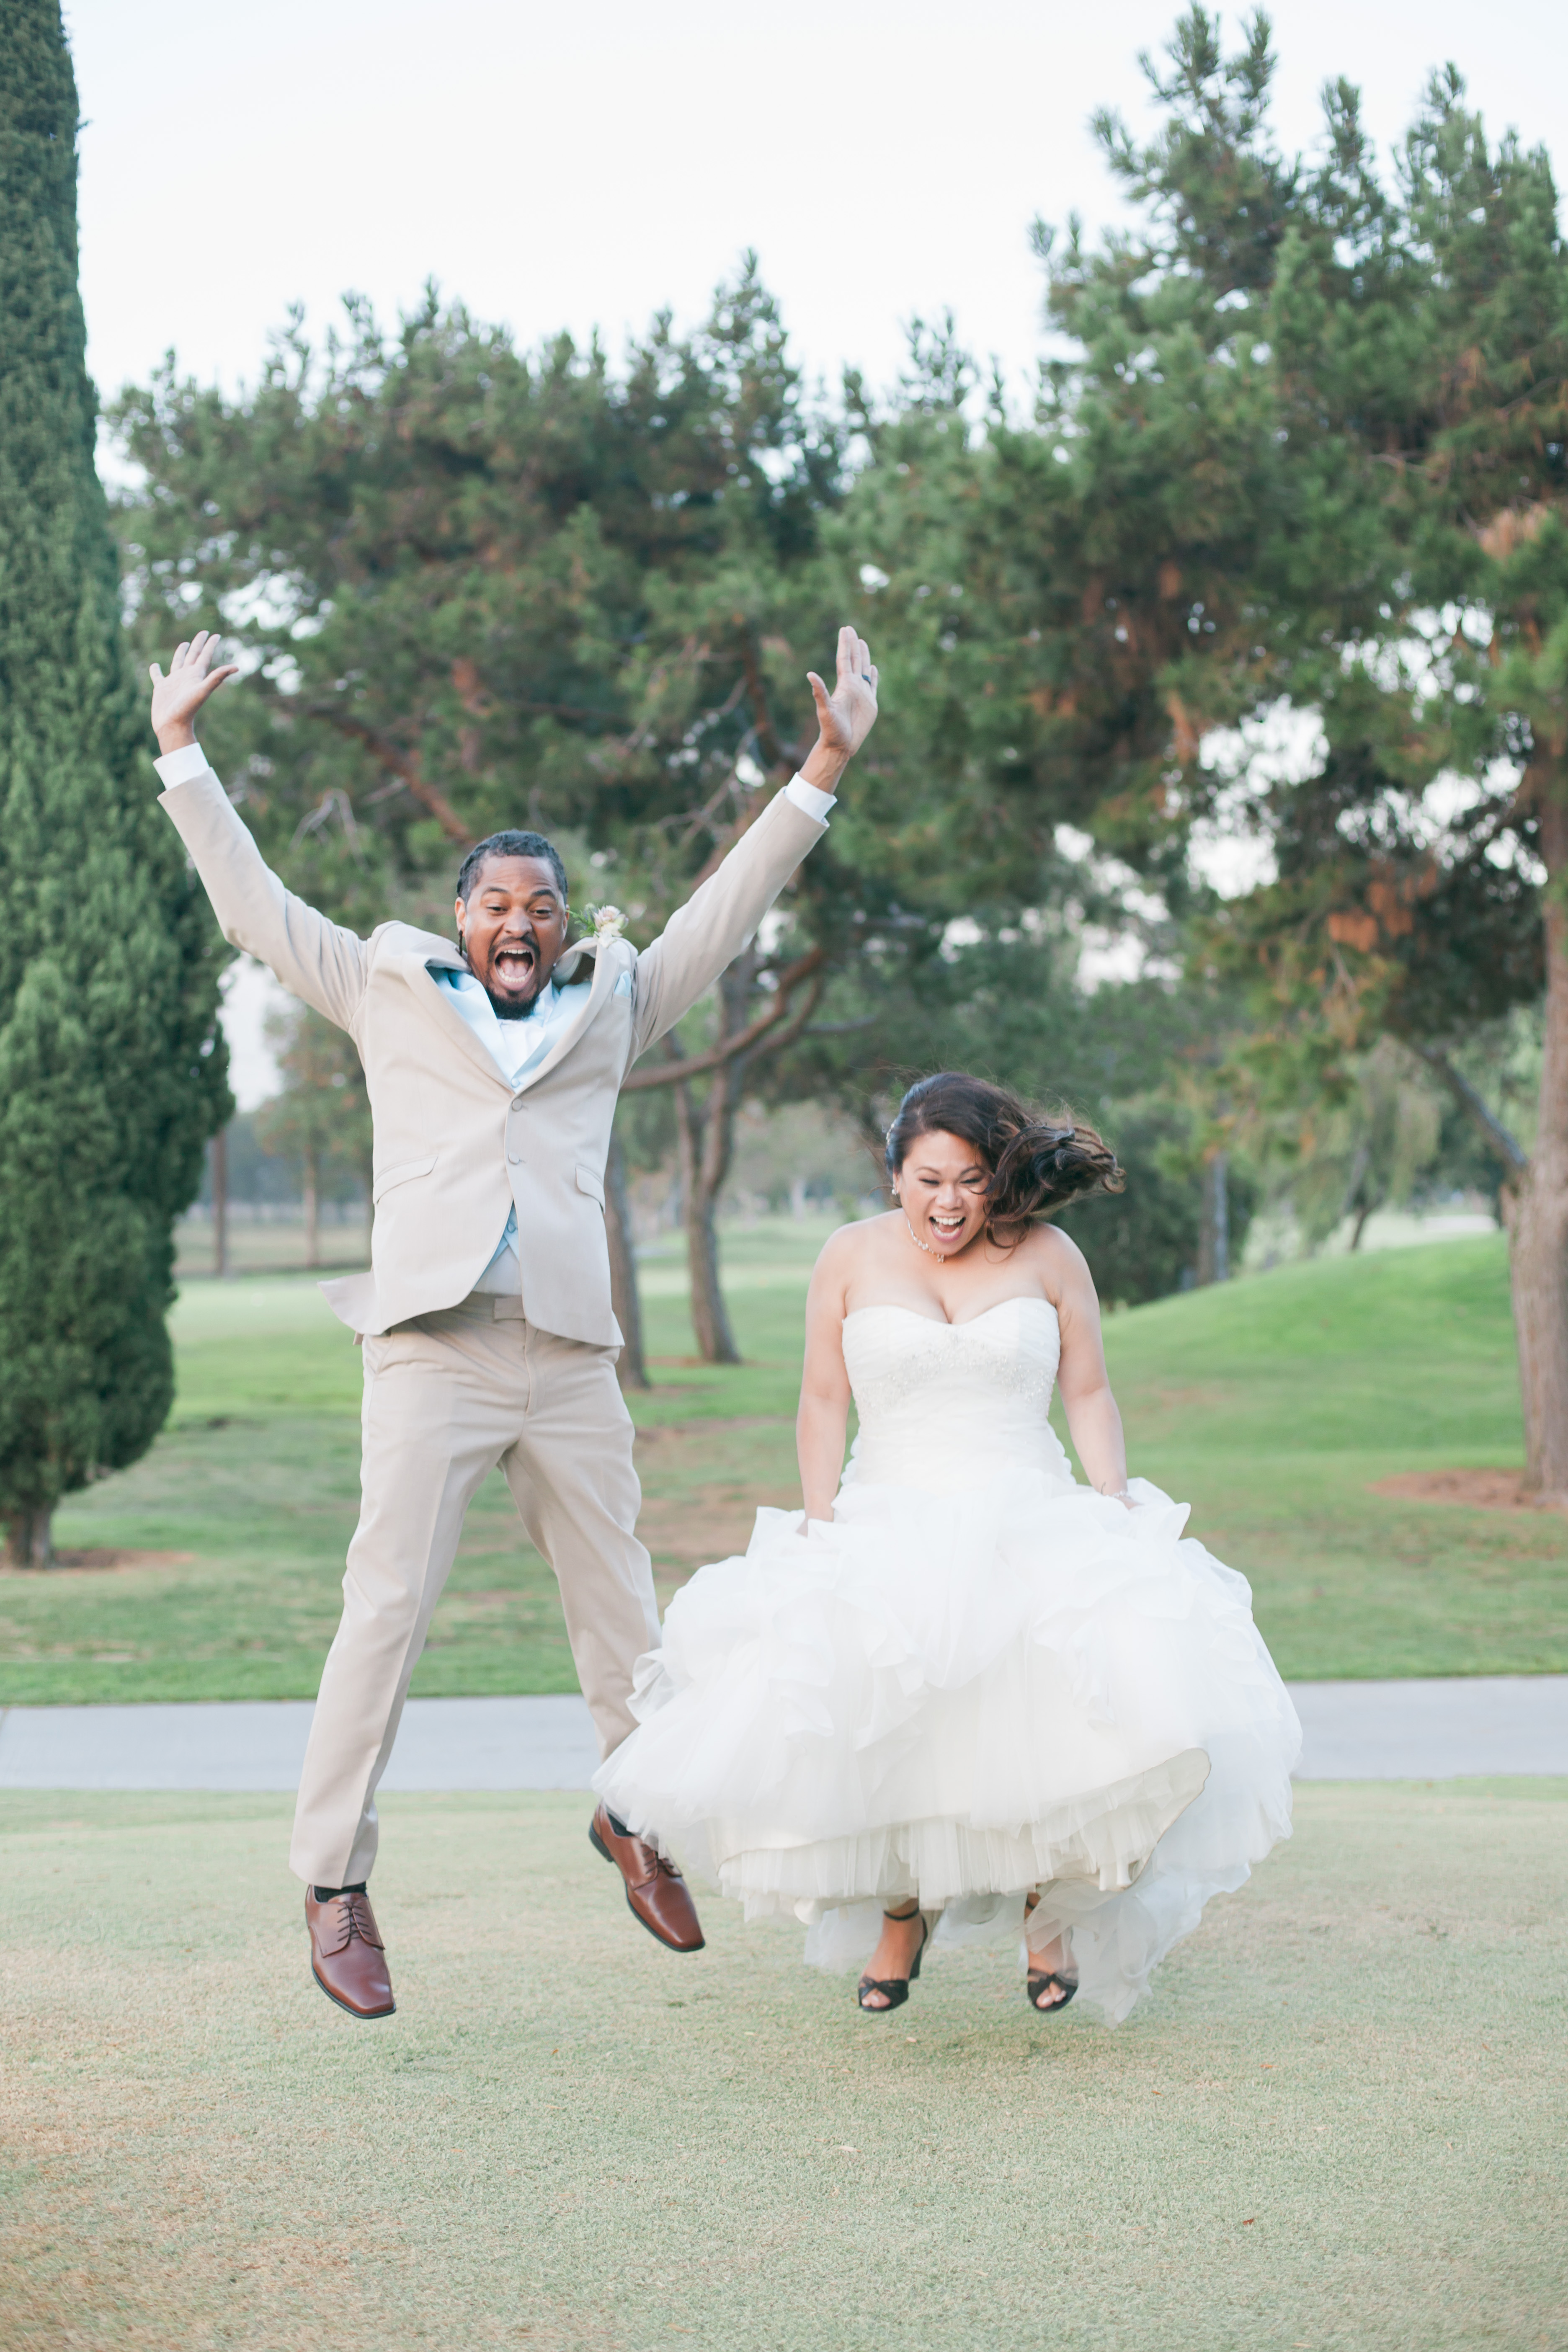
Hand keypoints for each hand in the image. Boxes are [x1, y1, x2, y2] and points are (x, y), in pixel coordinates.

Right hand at [148, 631, 238, 753]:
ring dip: (181, 653)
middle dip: (198, 644)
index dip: (210, 645)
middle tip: (203, 632)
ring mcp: (173, 682)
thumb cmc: (187, 709)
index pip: (205, 656)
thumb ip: (217, 677)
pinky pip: (157, 676)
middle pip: (193, 655)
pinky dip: (155, 670)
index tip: (216, 634)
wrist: (173, 726)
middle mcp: (186, 677)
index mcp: (196, 676)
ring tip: (184, 644)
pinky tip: (155, 666)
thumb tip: (236, 667)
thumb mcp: (203, 690)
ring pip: (178, 663)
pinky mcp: (161, 688)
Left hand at [800, 624, 877, 789]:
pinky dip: (874, 676)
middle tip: (851, 629)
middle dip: (853, 645)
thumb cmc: (831, 730)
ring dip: (863, 656)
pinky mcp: (870, 704)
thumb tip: (810, 674)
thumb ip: (820, 692)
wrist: (840, 746)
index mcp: (844, 685)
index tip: (845, 629)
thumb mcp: (825, 710)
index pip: (844, 659)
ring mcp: (862, 694)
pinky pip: (873, 686)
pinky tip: (873, 668)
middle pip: (854, 660)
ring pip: (864, 670)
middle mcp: (853, 687)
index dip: (845, 644)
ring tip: (862, 642)